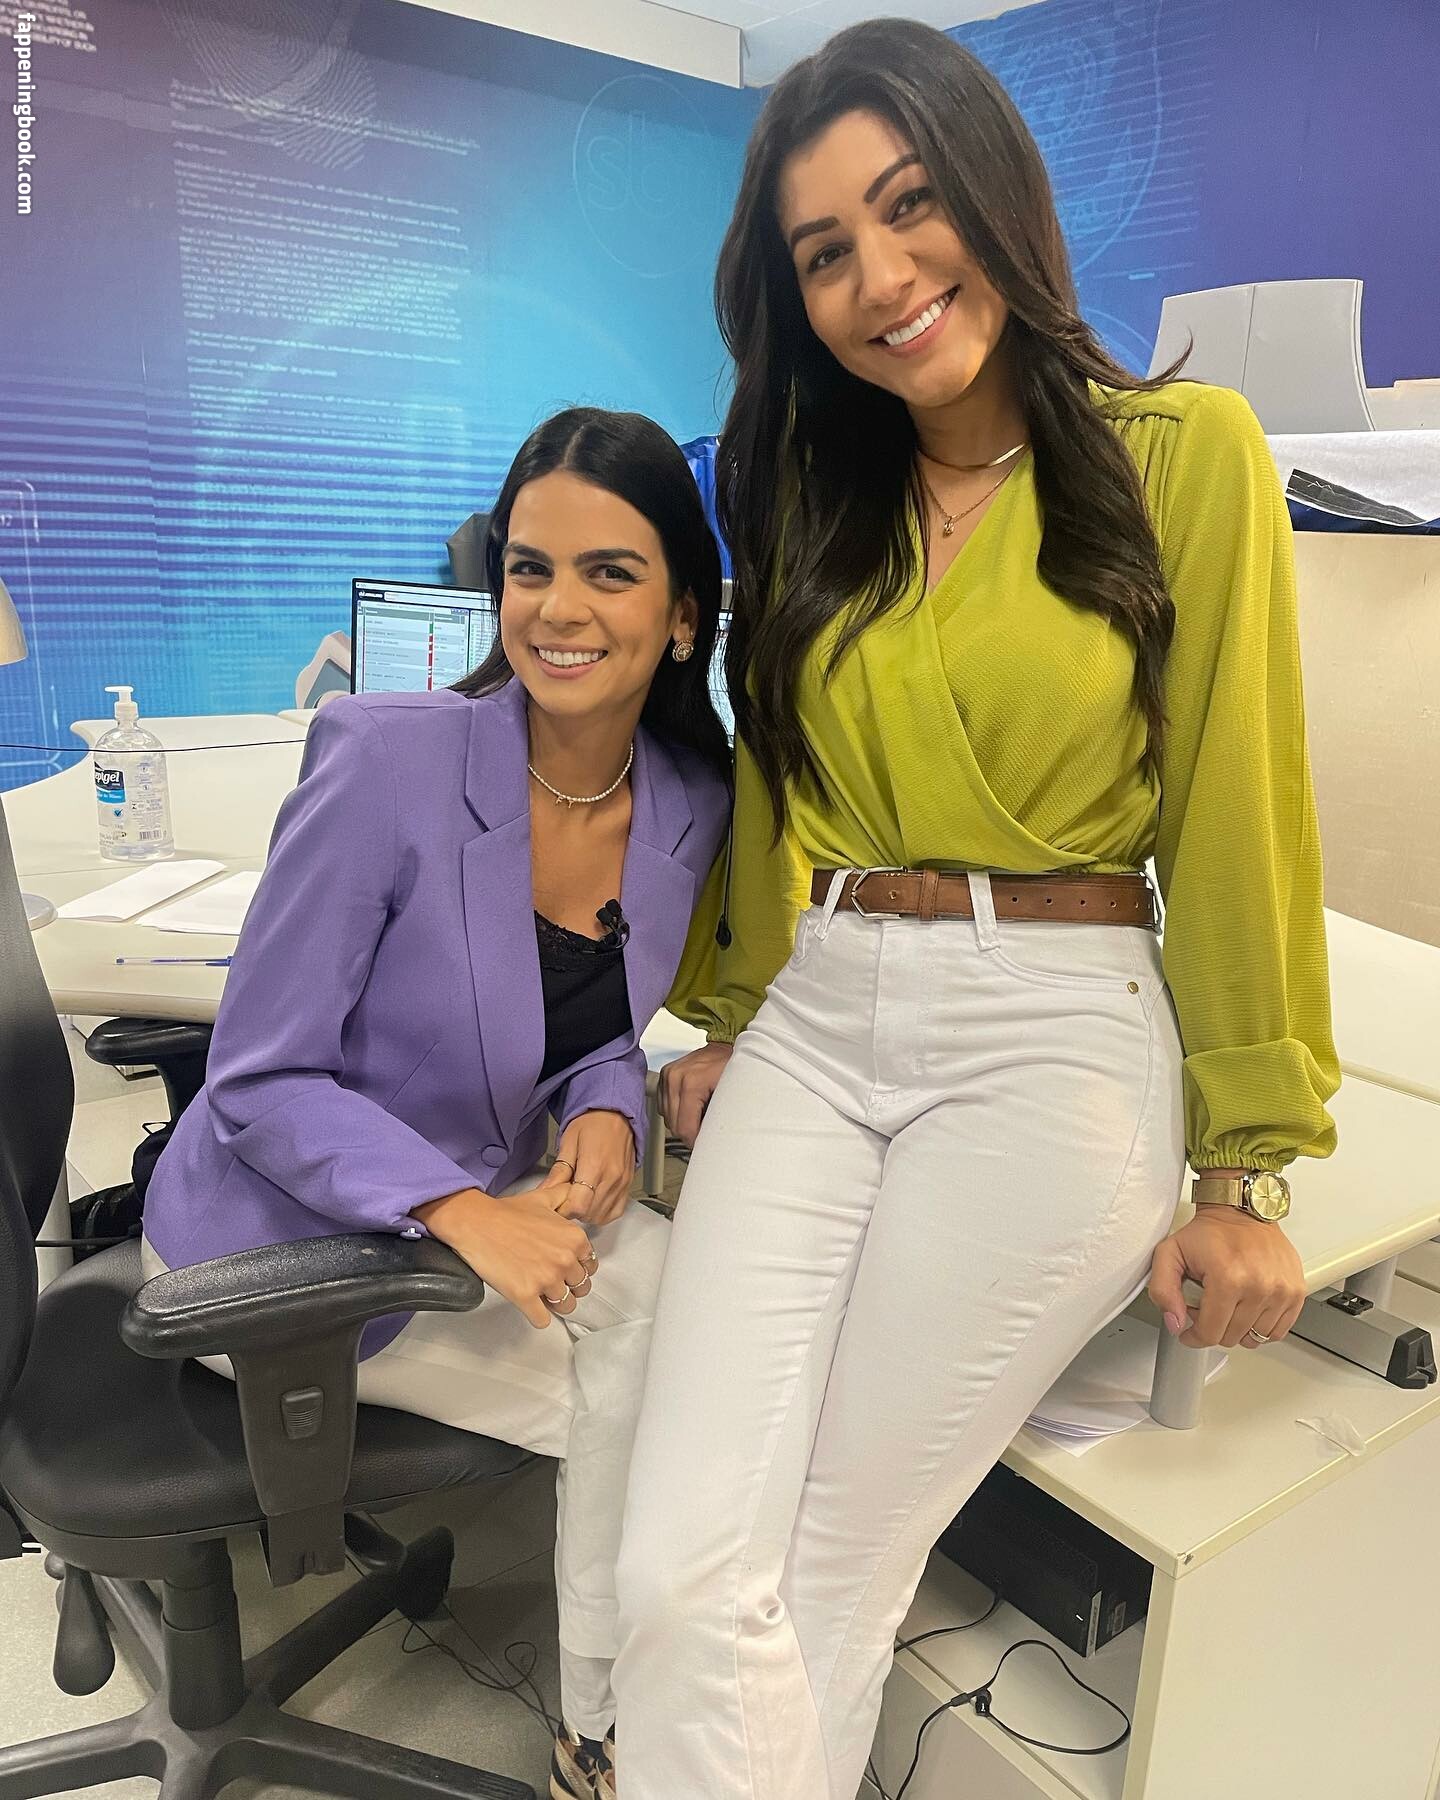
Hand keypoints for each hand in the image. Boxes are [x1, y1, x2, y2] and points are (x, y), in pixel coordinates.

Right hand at [411, 1187, 596, 1329]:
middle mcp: (565, 1260)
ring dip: (553, 1303)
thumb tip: (577, 1196)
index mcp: (575, 1239)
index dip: (577, 1269)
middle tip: (550, 1281)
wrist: (476, 1222)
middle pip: (581, 1289)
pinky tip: (529, 1304)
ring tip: (540, 1293)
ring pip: (565, 1306)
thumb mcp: (544, 1198)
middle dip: (567, 1287)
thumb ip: (566, 1197)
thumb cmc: (506, 1212)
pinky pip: (542, 1320)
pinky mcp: (525, 1296)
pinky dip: (537, 1316)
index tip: (565, 1269)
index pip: (591, 1267)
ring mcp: (546, 1280)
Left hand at [538, 1109, 635, 1226]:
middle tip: (565, 1197)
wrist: (616, 1113)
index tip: (557, 1202)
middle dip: (573, 1211)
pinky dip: (602, 1213)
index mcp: (594, 1166)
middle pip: (588, 1214)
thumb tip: (544, 1191)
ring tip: (579, 1196)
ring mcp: (622, 1183)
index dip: (563, 1209)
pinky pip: (616, 1211)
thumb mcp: (569, 1141)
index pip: (578, 1206)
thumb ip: (558, 1171)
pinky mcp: (628, 1185)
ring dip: (586, 1213)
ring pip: (601, 1216)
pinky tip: (593, 1202)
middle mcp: (611, 1177)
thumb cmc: (593, 1122)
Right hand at [659, 1042, 733, 1147]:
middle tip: (705, 1130)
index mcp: (691, 1083)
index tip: (705, 1143)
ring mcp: (668, 1075)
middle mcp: (675, 1077)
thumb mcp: (730, 1093)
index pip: (684, 1127)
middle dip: (689, 1132)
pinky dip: (675, 1111)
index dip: (695, 1140)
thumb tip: (711, 1139)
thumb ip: (718, 1118)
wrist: (725, 1045)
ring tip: (699, 1115)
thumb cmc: (731, 1066)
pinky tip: (690, 1107)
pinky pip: (663, 1106)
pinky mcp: (664, 1075)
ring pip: (667, 1117)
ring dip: (682, 1121)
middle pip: (673, 1124)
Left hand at [1148, 1205, 1306, 1349]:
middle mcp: (1259, 1286)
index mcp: (1228, 1278)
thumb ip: (1162, 1289)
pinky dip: (1260, 1327)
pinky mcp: (1296, 1292)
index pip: (1210, 1333)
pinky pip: (1277, 1331)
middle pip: (1231, 1337)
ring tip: (1227, 1305)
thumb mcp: (1170, 1253)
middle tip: (1206, 1307)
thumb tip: (1176, 1322)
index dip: (1194, 1335)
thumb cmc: (1210, 1231)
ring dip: (1237, 1328)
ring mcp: (1281, 1291)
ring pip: (1254, 1338)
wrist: (1242, 1211)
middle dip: (1213, 1327)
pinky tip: (1247, 1309)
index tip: (1188, 1330)